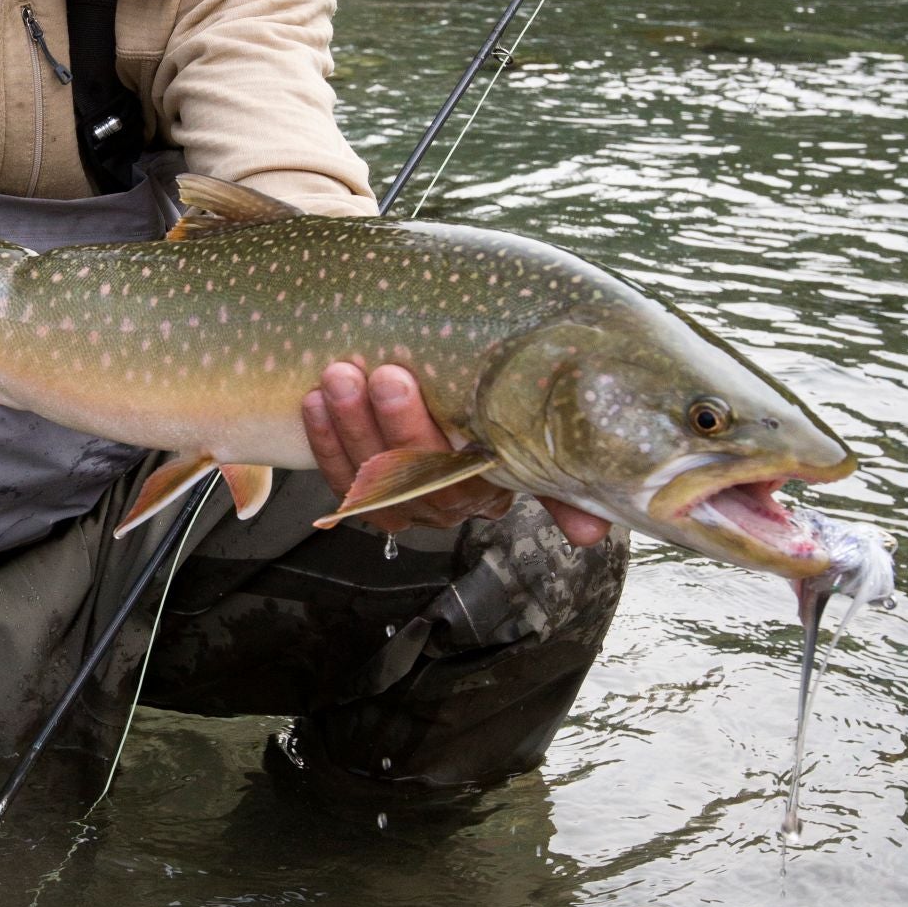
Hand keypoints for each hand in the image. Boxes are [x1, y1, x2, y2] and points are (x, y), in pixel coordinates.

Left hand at [303, 360, 608, 546]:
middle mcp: (449, 502)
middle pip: (420, 473)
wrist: (445, 384)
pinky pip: (342, 481)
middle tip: (382, 372)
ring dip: (353, 428)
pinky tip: (314, 401)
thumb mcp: (532, 425)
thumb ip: (559, 474)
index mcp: (495, 481)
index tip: (403, 380)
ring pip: (374, 479)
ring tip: (339, 375)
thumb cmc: (496, 398)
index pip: (468, 474)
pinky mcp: (363, 497)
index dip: (430, 434)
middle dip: (396, 423)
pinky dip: (325, 443)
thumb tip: (593, 534)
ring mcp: (403, 501)